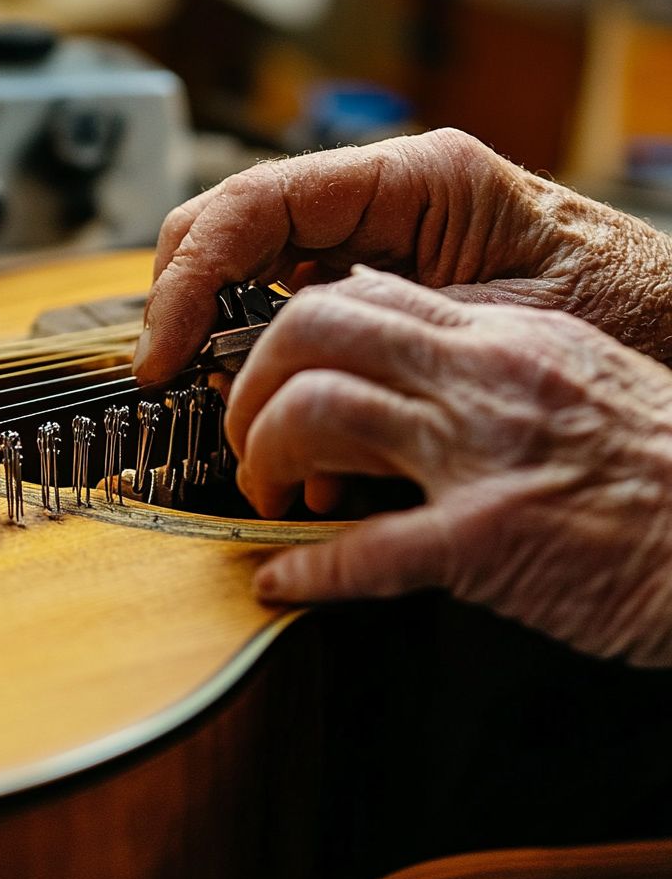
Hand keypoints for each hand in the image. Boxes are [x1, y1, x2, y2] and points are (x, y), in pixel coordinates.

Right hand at [134, 128, 671, 385]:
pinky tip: (294, 433)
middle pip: (230, 230)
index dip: (188, 277)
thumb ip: (391, 341)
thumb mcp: (503, 322)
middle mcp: (381, 203)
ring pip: (247, 276)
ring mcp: (371, 244)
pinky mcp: (373, 288)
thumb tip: (285, 398)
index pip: (255, 205)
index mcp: (414, 181)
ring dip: (224, 350)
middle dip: (185, 306)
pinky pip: (288, 319)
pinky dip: (272, 376)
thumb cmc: (622, 311)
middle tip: (169, 379)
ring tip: (235, 421)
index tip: (163, 352)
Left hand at [230, 267, 671, 667]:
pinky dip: (307, 569)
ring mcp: (482, 453)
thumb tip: (392, 337)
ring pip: (318, 414)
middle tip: (247, 438)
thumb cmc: (660, 466)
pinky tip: (281, 581)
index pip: (354, 296)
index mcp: (501, 336)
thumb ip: (482, 354)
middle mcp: (482, 378)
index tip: (264, 378)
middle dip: (252, 385)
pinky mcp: (491, 538)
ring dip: (264, 458)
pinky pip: (368, 548)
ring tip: (266, 500)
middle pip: (314, 332)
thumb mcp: (572, 374)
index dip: (284, 337)